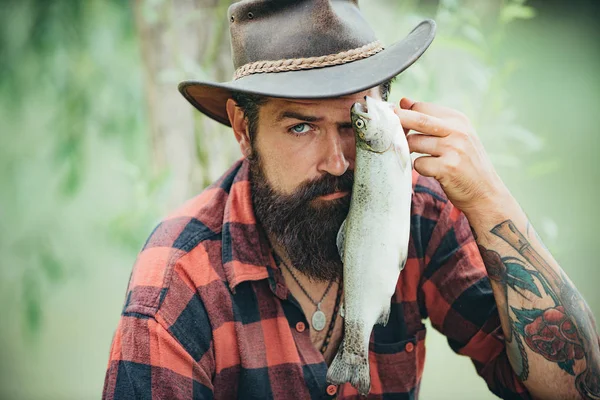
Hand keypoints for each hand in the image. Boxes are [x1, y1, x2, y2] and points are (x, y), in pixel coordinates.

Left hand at [395, 97, 510, 214]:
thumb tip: (404, 101)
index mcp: (458, 119)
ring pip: (413, 142)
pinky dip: (420, 169)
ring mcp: (453, 149)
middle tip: (388, 132)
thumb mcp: (454, 136)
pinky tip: (432, 172)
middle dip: (398, 123)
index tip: (396, 123)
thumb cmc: (465, 163)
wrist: (486, 192)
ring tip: (424, 159)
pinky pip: (418, 164)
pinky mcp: (447, 168)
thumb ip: (430, 119)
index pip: (421, 107)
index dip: (404, 114)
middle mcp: (457, 131)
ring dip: (410, 152)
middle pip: (417, 119)